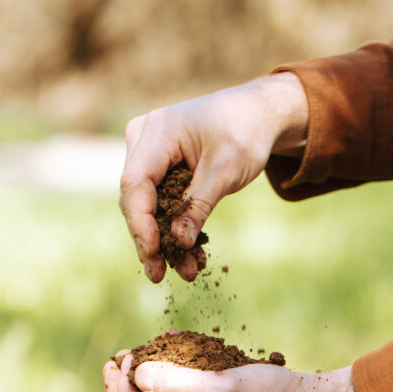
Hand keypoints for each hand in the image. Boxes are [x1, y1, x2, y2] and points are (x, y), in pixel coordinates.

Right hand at [119, 73, 307, 282]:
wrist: (257, 115)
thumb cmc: (244, 131)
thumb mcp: (226, 170)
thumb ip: (199, 205)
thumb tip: (178, 242)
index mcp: (156, 133)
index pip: (135, 183)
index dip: (141, 222)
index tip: (153, 252)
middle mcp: (144, 143)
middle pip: (136, 200)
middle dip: (150, 241)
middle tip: (158, 276)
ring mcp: (150, 158)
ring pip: (149, 209)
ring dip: (166, 242)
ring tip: (188, 273)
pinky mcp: (162, 172)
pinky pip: (163, 206)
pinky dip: (177, 230)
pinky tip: (192, 256)